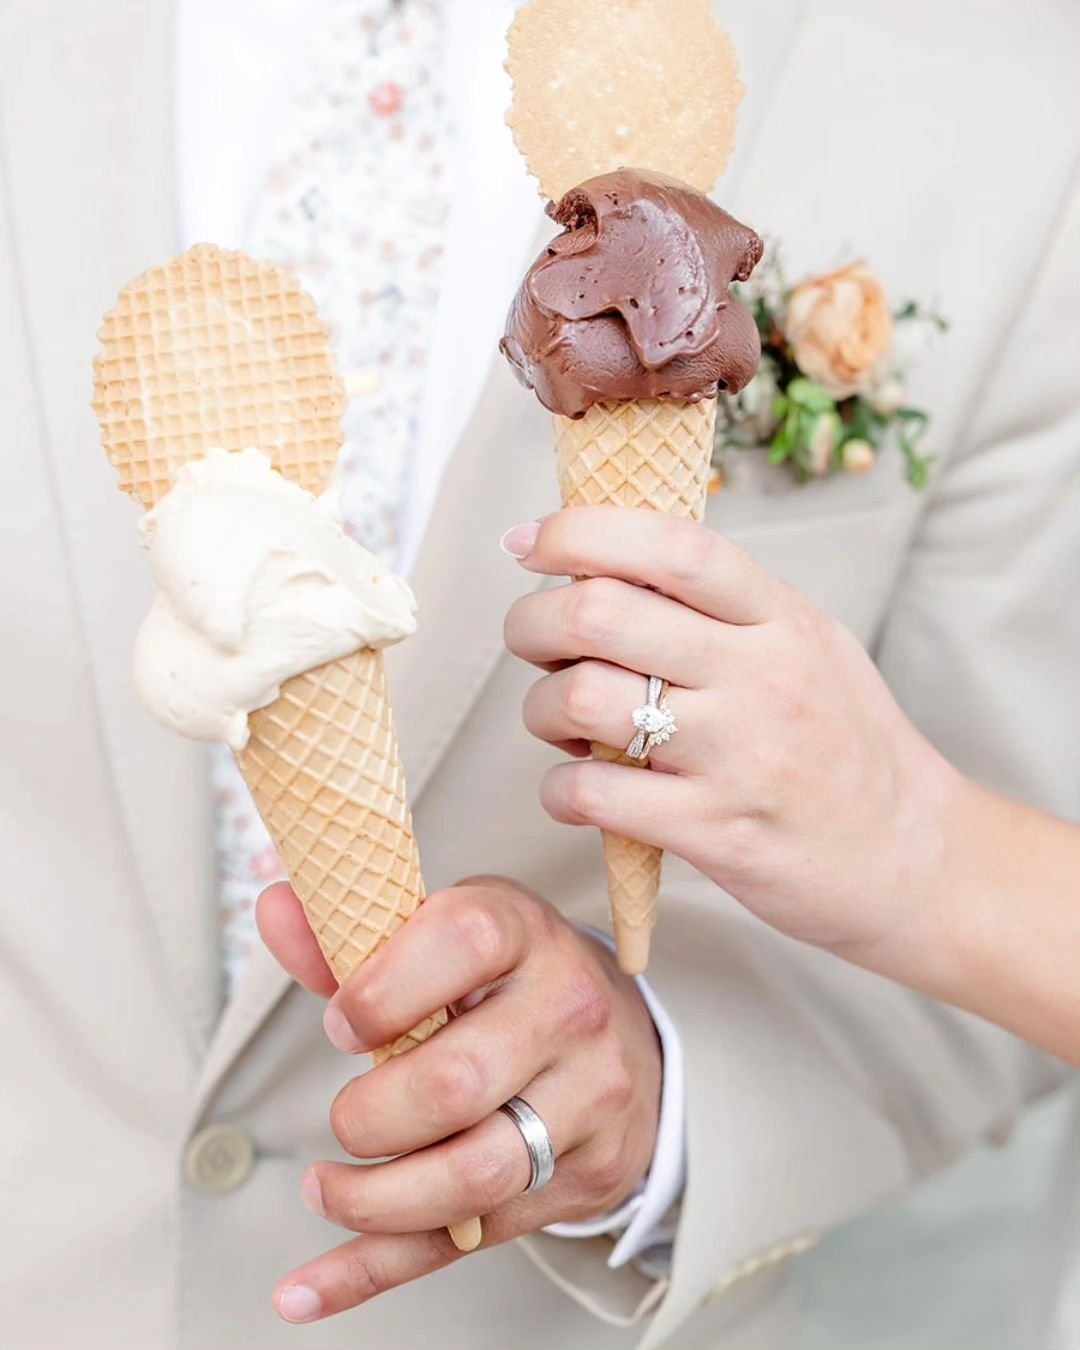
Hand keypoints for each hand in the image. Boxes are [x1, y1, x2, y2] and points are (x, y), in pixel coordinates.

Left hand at [256, 876, 660, 1324]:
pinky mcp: (587, 1174)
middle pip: (455, 1083)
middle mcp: (570, 1009)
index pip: (461, 942)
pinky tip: (307, 1289)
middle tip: (343, 1118)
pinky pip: (473, 1237)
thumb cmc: (509, 976)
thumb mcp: (446, 933)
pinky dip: (377, 1269)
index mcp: (526, 931)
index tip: (341, 1025)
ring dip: (372, 1201)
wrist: (621, 1033)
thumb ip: (355, 935)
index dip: (380, 991)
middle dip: (369, 1116)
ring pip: (472, 1176)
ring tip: (327, 1189)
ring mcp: (590, 1097)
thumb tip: (277, 910)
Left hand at [503, 508, 956, 961]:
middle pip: (600, 613)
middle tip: (533, 643)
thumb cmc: (847, 747)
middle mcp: (760, 675)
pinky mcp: (715, 831)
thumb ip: (724, 606)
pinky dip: (559, 789)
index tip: (530, 544)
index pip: (671, 545)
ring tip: (561, 724)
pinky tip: (576, 791)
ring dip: (542, 708)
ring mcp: (738, 755)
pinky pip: (593, 793)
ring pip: (584, 698)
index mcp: (780, 617)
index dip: (582, 532)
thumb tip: (610, 562)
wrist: (913, 857)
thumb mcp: (809, 646)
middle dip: (533, 623)